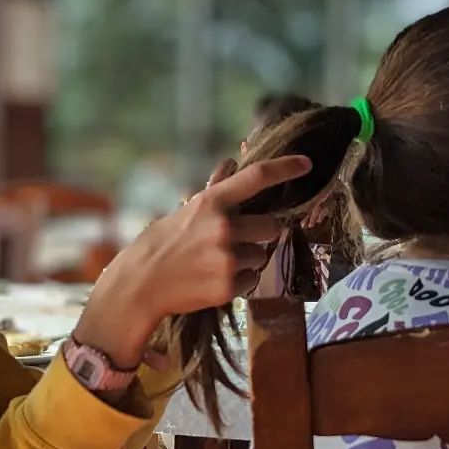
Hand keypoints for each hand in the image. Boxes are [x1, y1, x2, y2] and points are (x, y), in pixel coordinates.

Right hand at [73, 155, 311, 366]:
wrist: (141, 284)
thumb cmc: (161, 243)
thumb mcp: (185, 211)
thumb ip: (215, 191)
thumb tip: (232, 162)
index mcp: (211, 203)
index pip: (256, 178)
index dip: (285, 168)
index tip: (306, 164)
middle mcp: (224, 228)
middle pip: (271, 226)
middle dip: (260, 234)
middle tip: (236, 241)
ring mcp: (228, 258)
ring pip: (263, 255)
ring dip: (248, 259)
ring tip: (218, 264)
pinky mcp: (229, 286)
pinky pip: (253, 280)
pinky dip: (240, 281)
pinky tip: (215, 279)